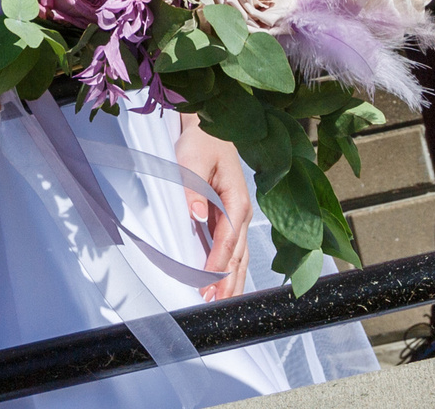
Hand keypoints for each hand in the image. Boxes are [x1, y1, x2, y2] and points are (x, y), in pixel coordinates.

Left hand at [174, 115, 250, 299]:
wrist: (209, 128)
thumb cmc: (202, 142)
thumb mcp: (192, 161)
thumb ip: (193, 191)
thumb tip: (197, 216)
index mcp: (237, 200)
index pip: (228, 241)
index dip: (217, 265)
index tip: (207, 286)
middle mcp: (242, 212)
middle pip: (238, 255)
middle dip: (228, 283)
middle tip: (214, 305)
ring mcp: (238, 216)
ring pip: (239, 256)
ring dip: (232, 281)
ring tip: (221, 304)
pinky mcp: (230, 217)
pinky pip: (232, 249)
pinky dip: (230, 269)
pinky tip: (224, 285)